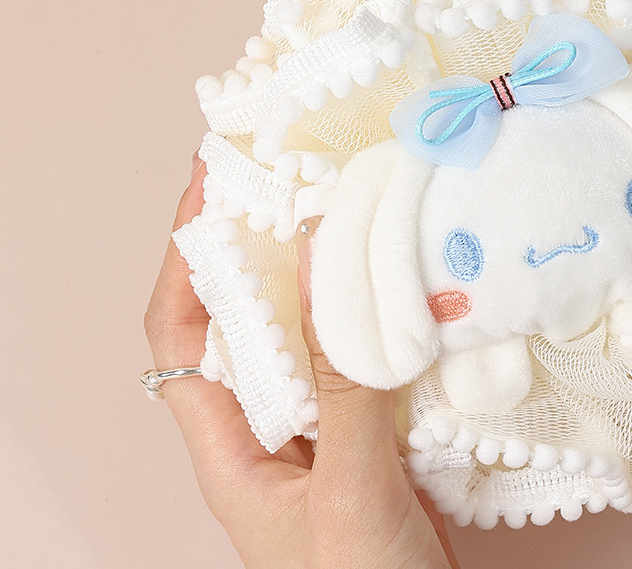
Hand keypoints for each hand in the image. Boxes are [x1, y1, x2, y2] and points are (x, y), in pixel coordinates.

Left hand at [144, 156, 460, 568]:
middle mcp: (268, 432)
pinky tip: (412, 287)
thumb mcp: (348, 495)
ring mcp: (322, 433)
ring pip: (313, 335)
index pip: (180, 334)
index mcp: (230, 451)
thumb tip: (321, 266)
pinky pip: (366, 359)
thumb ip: (339, 387)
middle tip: (299, 177)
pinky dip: (381, 317)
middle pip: (247, 321)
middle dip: (263, 246)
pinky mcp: (373, 438)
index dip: (184, 255)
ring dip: (330, 277)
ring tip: (357, 213)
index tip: (211, 184)